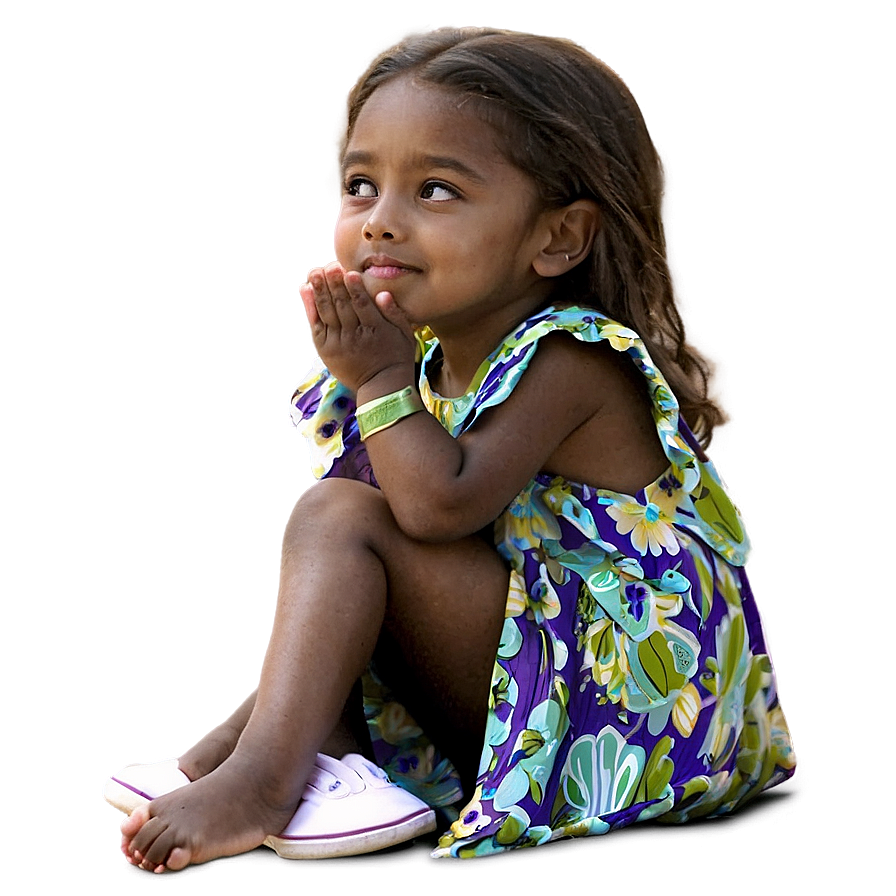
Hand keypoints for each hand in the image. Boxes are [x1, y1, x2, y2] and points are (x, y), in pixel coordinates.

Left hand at [299, 263, 415, 392]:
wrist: (381, 387)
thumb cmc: (396, 357)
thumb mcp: (406, 335)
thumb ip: (395, 313)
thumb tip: (383, 294)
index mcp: (375, 331)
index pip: (363, 305)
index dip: (355, 288)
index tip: (349, 272)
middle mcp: (355, 336)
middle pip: (342, 305)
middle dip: (335, 284)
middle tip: (330, 266)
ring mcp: (338, 343)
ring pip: (327, 312)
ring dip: (319, 290)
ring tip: (314, 272)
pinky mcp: (326, 349)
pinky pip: (316, 324)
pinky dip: (310, 306)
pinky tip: (306, 290)